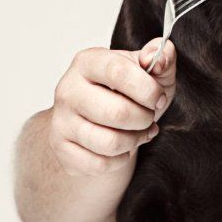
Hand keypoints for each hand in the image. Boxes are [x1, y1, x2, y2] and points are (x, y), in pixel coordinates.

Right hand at [48, 38, 175, 176]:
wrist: (99, 119)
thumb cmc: (127, 91)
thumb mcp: (149, 70)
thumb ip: (160, 57)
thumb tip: (157, 58)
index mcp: (88, 62)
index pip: (119, 72)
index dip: (147, 89)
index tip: (159, 98)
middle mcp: (68, 89)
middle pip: (117, 113)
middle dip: (144, 119)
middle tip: (149, 117)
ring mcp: (61, 120)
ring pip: (109, 142)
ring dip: (135, 140)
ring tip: (140, 132)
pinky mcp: (61, 148)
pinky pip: (100, 164)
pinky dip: (120, 159)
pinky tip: (124, 147)